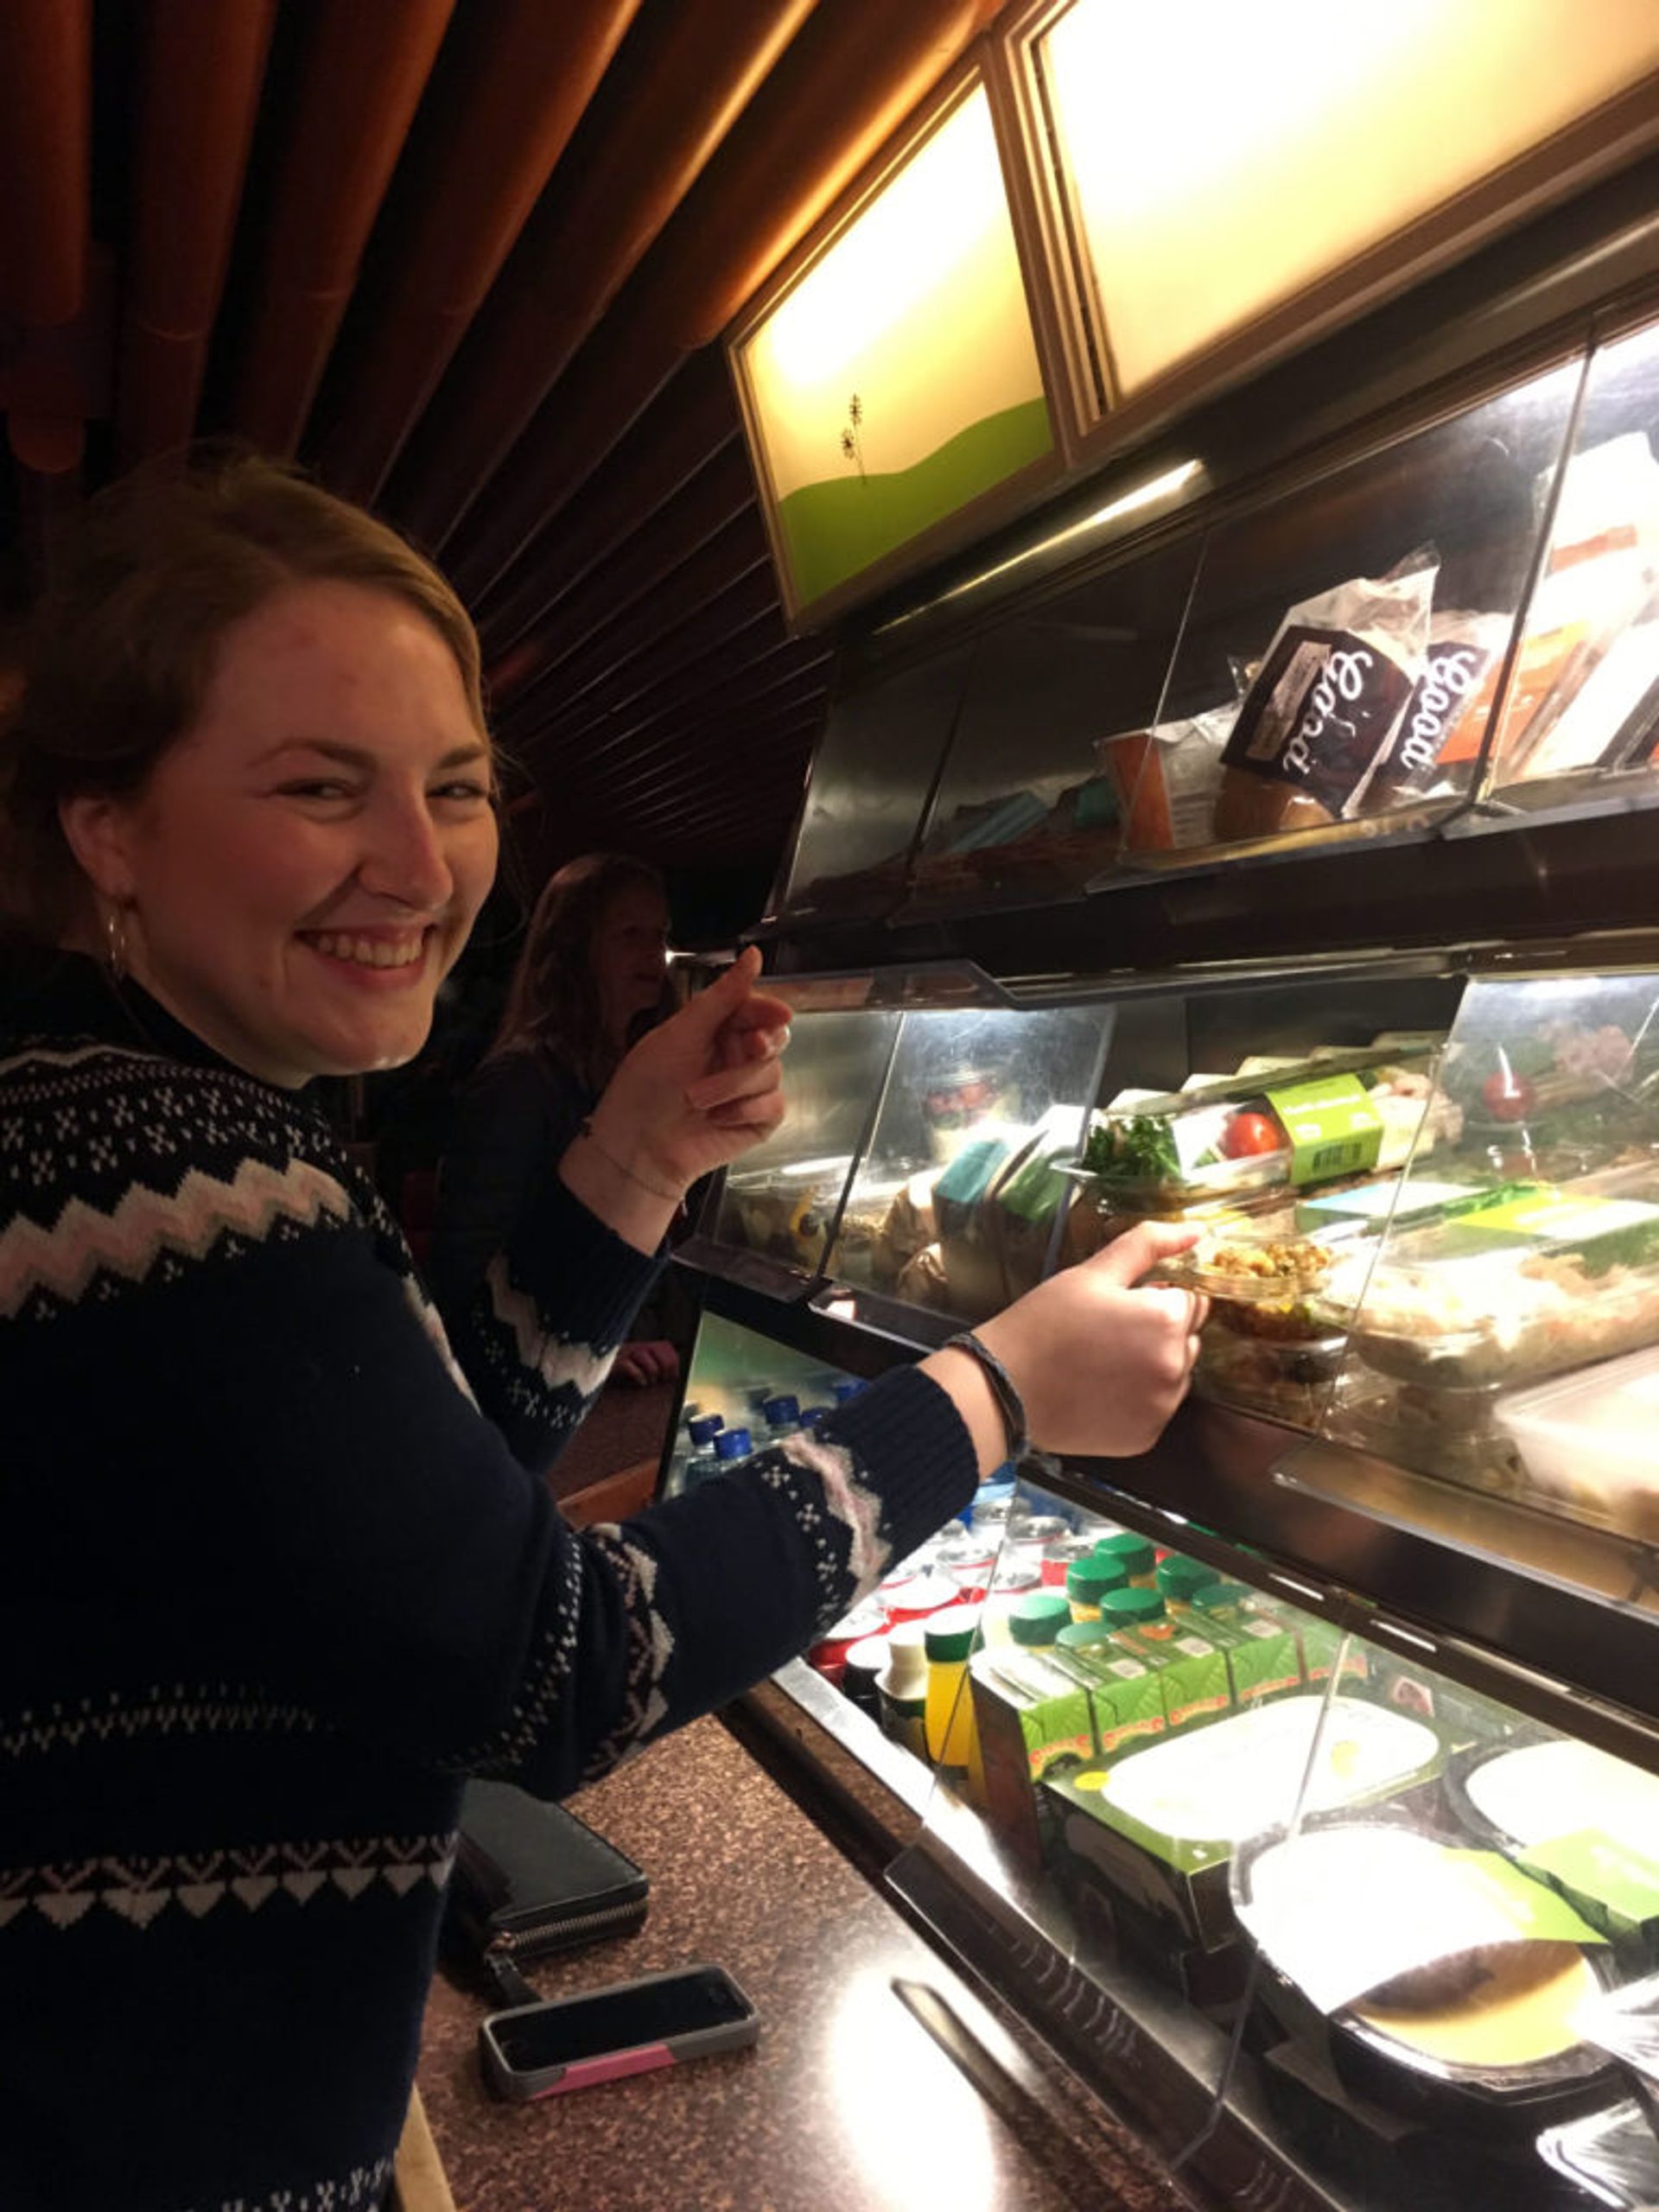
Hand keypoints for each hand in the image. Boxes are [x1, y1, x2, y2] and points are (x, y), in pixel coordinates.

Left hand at [588, 947, 790, 1196]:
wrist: (637, 1147)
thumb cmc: (646, 1088)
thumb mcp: (680, 1033)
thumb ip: (721, 997)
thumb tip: (753, 955)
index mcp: (717, 1029)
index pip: (755, 1009)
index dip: (767, 1008)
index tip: (776, 1013)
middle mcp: (736, 1056)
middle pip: (774, 1036)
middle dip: (761, 1042)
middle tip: (747, 1048)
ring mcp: (749, 1089)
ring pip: (771, 1072)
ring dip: (732, 1085)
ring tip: (695, 1100)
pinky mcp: (758, 1120)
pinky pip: (774, 1104)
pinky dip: (744, 1109)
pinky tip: (716, 1118)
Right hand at [613, 1339, 679, 1386]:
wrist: (598, 1371)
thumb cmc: (623, 1375)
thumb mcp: (641, 1367)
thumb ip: (656, 1367)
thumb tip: (675, 1376)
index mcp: (645, 1346)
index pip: (666, 1346)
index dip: (673, 1361)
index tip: (672, 1377)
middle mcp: (636, 1346)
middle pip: (659, 1349)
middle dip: (665, 1367)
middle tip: (662, 1380)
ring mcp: (625, 1353)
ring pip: (644, 1356)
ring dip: (652, 1373)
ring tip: (650, 1383)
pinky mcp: (615, 1363)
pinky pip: (629, 1366)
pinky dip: (639, 1376)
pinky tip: (642, 1383)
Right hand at [968, 1222, 1208, 1459]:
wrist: (1005, 1388)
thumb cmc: (1044, 1324)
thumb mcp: (1092, 1274)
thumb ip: (1148, 1245)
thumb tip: (1196, 1231)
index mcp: (1165, 1321)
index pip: (1191, 1300)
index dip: (1157, 1297)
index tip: (1121, 1305)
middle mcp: (1174, 1368)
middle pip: (1187, 1338)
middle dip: (1159, 1331)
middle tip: (1107, 1333)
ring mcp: (1161, 1407)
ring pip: (1174, 1374)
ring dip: (1152, 1365)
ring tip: (1102, 1363)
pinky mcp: (1146, 1436)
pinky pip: (1156, 1407)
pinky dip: (1138, 1399)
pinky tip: (1101, 1390)